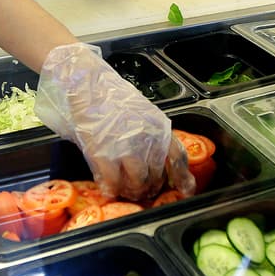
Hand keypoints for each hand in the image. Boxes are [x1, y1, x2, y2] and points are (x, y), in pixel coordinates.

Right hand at [34, 42, 194, 200]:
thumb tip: (155, 160)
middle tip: (141, 191)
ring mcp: (126, 148)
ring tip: (125, 191)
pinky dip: (112, 189)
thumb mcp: (143, 112)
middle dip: (149, 188)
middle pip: (156, 176)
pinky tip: (109, 189)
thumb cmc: (112, 96)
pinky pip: (113, 183)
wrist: (89, 84)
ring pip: (136, 184)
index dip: (182, 178)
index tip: (185, 190)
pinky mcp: (104, 154)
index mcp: (159, 127)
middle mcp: (147, 140)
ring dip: (131, 191)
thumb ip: (152, 135)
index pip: (177, 158)